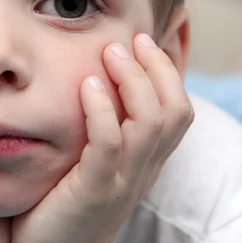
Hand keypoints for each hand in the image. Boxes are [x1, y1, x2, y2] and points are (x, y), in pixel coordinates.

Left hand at [10, 33, 193, 242]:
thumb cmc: (63, 201)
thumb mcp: (93, 163)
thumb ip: (103, 131)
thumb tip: (93, 81)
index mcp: (145, 162)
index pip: (177, 112)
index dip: (167, 73)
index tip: (142, 41)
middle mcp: (142, 171)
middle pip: (174, 112)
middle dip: (156, 69)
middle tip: (129, 41)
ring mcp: (121, 181)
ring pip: (149, 124)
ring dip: (132, 82)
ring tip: (110, 53)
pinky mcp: (93, 191)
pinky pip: (108, 145)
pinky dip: (101, 110)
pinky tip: (85, 85)